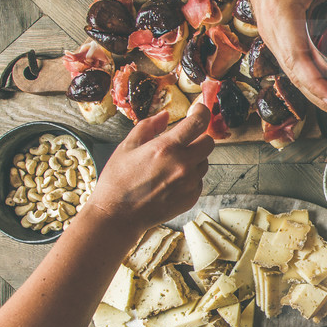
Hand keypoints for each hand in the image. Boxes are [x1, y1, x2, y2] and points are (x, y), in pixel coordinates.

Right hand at [88, 101, 213, 234]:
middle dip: (197, 137)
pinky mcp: (191, 198)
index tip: (198, 110)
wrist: (117, 216)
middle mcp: (183, 165)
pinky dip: (190, 176)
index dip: (201, 112)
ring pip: (204, 162)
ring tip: (170, 164)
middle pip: (208, 142)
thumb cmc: (118, 180)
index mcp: (166, 148)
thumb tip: (165, 116)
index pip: (198, 122)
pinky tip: (170, 180)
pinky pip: (199, 180)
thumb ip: (148, 126)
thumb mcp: (127, 146)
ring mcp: (189, 183)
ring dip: (193, 158)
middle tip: (182, 141)